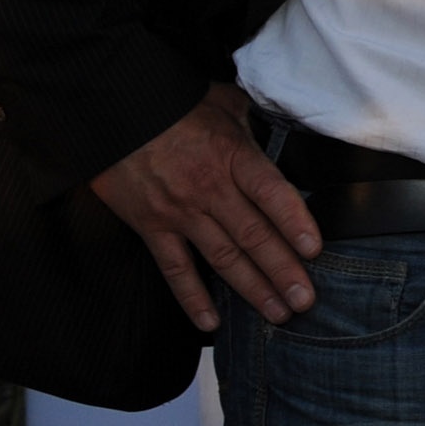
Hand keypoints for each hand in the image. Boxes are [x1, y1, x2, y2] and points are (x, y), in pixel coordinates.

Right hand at [89, 84, 321, 330]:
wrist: (110, 110)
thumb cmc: (173, 104)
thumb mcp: (223, 103)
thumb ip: (255, 123)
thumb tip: (285, 124)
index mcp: (232, 157)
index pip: (272, 194)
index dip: (295, 223)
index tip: (314, 251)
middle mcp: (209, 189)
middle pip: (253, 236)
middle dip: (283, 272)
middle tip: (306, 302)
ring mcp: (179, 212)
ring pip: (223, 258)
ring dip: (253, 289)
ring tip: (279, 314)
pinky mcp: (150, 226)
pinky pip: (175, 269)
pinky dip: (192, 298)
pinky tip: (210, 323)